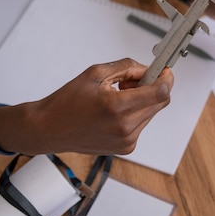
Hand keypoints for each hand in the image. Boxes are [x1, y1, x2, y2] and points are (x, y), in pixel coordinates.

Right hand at [0, 58, 172, 154]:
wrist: (48, 129)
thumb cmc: (67, 101)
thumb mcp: (96, 72)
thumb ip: (128, 67)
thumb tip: (149, 69)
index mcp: (117, 107)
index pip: (160, 92)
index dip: (167, 78)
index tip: (165, 70)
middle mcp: (125, 128)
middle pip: (160, 102)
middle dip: (152, 86)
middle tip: (132, 79)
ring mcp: (127, 141)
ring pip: (151, 112)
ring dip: (142, 100)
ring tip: (117, 96)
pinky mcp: (126, 148)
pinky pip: (142, 123)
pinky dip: (135, 113)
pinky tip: (115, 110)